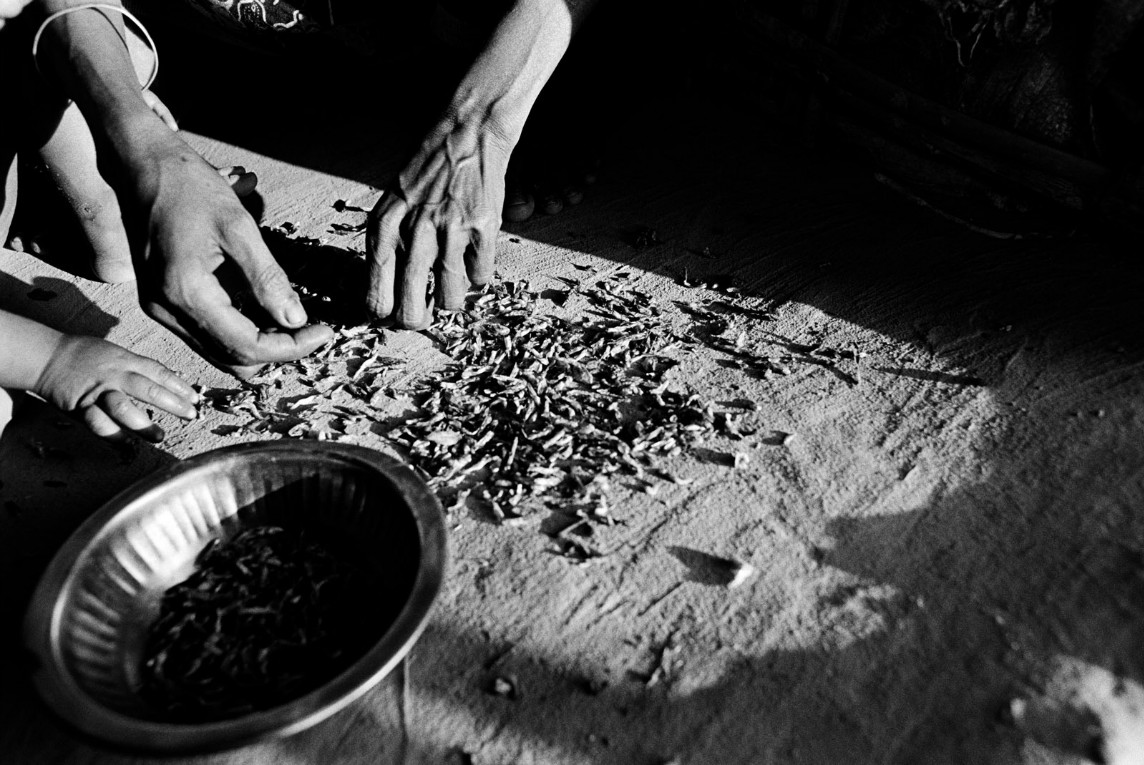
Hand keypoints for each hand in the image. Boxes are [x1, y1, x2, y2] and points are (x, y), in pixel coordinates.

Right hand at [34, 334, 198, 441]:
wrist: (49, 357)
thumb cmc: (86, 355)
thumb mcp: (116, 353)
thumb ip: (138, 368)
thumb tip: (166, 382)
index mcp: (126, 361)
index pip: (159, 372)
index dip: (179, 386)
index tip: (195, 399)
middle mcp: (115, 376)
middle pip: (149, 390)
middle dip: (173, 404)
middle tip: (190, 415)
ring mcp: (98, 392)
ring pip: (124, 408)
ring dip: (144, 424)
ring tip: (159, 436)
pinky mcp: (81, 407)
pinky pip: (99, 423)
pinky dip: (114, 435)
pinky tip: (127, 444)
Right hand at [125, 126, 332, 374]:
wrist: (141, 165)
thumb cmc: (190, 187)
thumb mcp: (238, 226)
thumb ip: (267, 277)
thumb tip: (296, 320)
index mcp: (185, 292)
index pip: (247, 346)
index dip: (290, 347)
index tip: (324, 333)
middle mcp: (165, 310)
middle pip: (232, 358)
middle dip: (276, 351)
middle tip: (312, 332)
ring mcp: (158, 309)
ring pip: (217, 353)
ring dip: (256, 347)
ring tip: (292, 325)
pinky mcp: (158, 302)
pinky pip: (204, 335)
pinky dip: (236, 334)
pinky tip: (262, 313)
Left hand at [366, 118, 504, 328]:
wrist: (466, 132)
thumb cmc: (427, 170)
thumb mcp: (394, 203)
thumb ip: (391, 245)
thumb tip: (391, 296)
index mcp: (384, 228)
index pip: (375, 296)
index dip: (384, 314)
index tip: (393, 314)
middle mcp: (414, 233)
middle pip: (411, 311)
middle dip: (417, 320)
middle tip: (424, 314)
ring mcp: (450, 232)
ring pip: (451, 300)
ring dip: (453, 297)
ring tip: (453, 276)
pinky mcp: (482, 230)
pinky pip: (481, 278)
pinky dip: (479, 273)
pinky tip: (474, 252)